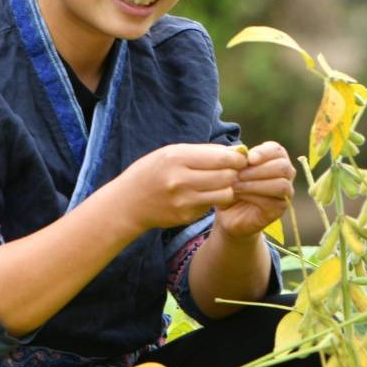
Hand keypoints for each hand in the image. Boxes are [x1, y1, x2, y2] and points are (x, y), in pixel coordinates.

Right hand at [117, 143, 247, 231]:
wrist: (128, 202)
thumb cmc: (152, 171)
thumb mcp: (172, 153)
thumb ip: (204, 152)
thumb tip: (237, 150)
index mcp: (177, 158)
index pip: (221, 158)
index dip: (236, 158)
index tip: (238, 158)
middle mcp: (180, 180)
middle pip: (227, 176)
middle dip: (233, 173)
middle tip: (231, 171)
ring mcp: (183, 201)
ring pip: (225, 194)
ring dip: (226, 188)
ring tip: (218, 183)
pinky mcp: (186, 216)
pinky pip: (211, 205)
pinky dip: (212, 199)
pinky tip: (202, 194)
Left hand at [215, 140, 294, 237]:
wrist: (228, 211)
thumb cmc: (232, 184)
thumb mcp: (232, 168)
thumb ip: (238, 157)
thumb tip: (242, 151)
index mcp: (275, 158)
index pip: (277, 150)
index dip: (264, 153)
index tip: (249, 159)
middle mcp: (286, 174)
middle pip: (282, 167)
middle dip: (259, 170)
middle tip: (238, 175)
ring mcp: (285, 193)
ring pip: (281, 185)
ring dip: (255, 184)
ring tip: (236, 185)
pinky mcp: (279, 209)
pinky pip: (272, 201)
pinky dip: (253, 196)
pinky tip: (239, 194)